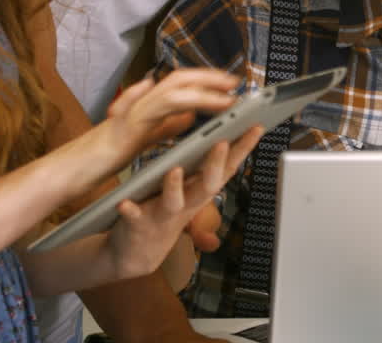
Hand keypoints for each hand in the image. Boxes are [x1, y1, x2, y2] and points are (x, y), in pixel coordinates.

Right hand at [99, 69, 239, 163]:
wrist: (79, 165)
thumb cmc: (111, 151)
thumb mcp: (148, 136)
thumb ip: (168, 125)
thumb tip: (190, 116)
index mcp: (151, 104)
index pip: (183, 83)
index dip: (208, 79)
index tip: (231, 82)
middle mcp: (141, 102)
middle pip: (178, 79)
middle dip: (209, 78)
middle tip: (235, 82)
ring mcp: (130, 112)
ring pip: (167, 93)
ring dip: (197, 93)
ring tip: (223, 99)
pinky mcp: (120, 127)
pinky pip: (134, 109)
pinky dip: (147, 97)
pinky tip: (158, 92)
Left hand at [104, 125, 261, 281]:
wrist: (136, 255)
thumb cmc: (163, 215)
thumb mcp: (189, 193)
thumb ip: (202, 169)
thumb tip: (220, 138)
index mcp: (198, 192)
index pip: (226, 168)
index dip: (243, 149)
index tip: (256, 127)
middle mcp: (186, 204)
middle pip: (207, 185)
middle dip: (215, 165)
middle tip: (221, 142)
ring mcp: (163, 215)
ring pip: (173, 201)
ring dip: (175, 187)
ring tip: (174, 170)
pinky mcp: (137, 224)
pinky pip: (133, 217)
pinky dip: (130, 210)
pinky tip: (125, 203)